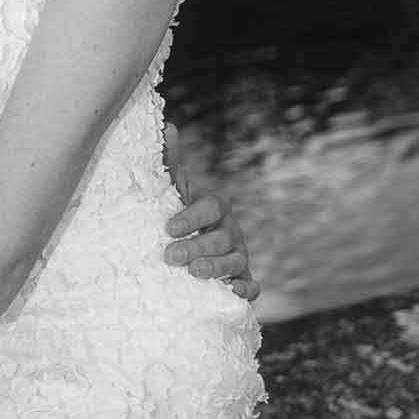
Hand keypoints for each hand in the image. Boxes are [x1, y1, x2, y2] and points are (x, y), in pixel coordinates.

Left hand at [163, 145, 259, 302]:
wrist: (186, 251)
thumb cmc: (177, 216)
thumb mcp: (171, 190)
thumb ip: (168, 162)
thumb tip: (167, 125)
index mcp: (215, 208)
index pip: (211, 207)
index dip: (192, 217)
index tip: (168, 228)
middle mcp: (231, 231)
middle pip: (222, 237)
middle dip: (197, 246)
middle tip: (170, 256)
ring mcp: (238, 256)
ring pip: (235, 261)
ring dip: (216, 267)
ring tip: (193, 273)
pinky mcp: (241, 281)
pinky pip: (251, 287)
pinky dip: (245, 290)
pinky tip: (233, 292)